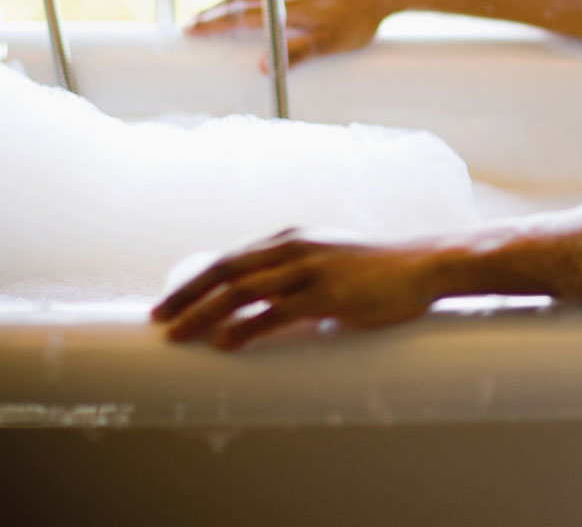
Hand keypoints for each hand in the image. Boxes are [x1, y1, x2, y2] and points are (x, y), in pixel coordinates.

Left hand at [151, 228, 445, 349]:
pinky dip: (245, 327)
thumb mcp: (330, 261)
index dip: (196, 281)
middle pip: (226, 270)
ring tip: (178, 334)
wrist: (424, 265)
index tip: (169, 302)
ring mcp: (310, 270)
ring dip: (204, 313)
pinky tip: (224, 342)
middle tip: (157, 319)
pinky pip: (276, 312)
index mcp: (291, 239)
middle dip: (187, 295)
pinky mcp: (328, 295)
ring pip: (243, 291)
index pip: (231, 258)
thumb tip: (269, 307)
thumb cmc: (379, 270)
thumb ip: (299, 275)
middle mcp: (294, 248)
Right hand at [186, 0, 392, 68]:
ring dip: (229, 4)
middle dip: (212, 13)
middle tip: (190, 25)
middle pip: (239, 0)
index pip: (239, 15)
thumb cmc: (360, 19)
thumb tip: (263, 68)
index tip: (188, 30)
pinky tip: (255, 6)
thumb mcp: (330, 43)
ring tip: (214, 15)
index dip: (212, 23)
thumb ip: (297, 54)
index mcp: (286, 7)